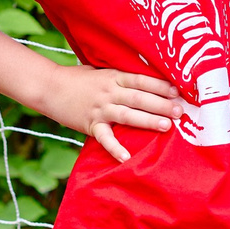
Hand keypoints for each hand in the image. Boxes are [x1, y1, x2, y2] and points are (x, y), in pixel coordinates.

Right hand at [40, 64, 180, 162]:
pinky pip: (105, 138)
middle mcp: (109, 92)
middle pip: (139, 98)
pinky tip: (126, 157)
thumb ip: (121, 77)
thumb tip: (147, 80)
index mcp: (114, 77)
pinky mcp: (89, 124)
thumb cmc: (78, 78)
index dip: (160, 85)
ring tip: (166, 126)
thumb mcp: (101, 71)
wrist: (48, 87)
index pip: (141, 79)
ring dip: (148, 120)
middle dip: (161, 104)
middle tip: (180, 111)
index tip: (178, 91)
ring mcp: (100, 108)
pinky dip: (115, 148)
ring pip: (128, 115)